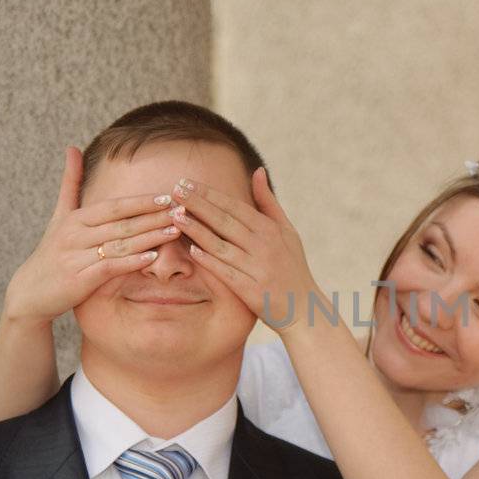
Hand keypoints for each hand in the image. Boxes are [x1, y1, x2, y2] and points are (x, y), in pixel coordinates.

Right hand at [1, 147, 182, 324]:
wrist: (30, 292)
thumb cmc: (51, 251)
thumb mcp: (59, 216)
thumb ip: (70, 183)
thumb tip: (72, 147)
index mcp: (75, 219)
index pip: (114, 206)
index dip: (142, 201)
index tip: (168, 196)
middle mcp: (75, 235)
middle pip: (122, 223)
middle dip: (154, 216)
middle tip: (182, 211)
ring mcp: (77, 257)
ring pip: (120, 244)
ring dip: (150, 237)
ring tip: (175, 231)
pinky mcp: (79, 280)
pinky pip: (109, 268)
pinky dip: (131, 261)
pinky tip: (152, 257)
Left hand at [177, 167, 321, 332]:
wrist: (304, 308)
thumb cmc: (293, 266)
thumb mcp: (287, 231)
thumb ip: (268, 202)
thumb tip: (257, 171)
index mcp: (271, 229)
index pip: (234, 206)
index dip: (209, 194)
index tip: (187, 182)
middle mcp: (264, 246)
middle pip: (224, 221)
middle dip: (198, 204)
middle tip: (175, 190)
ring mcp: (258, 268)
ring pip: (221, 245)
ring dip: (197, 229)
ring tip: (175, 216)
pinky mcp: (251, 290)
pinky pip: (226, 272)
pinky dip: (209, 260)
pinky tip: (191, 249)